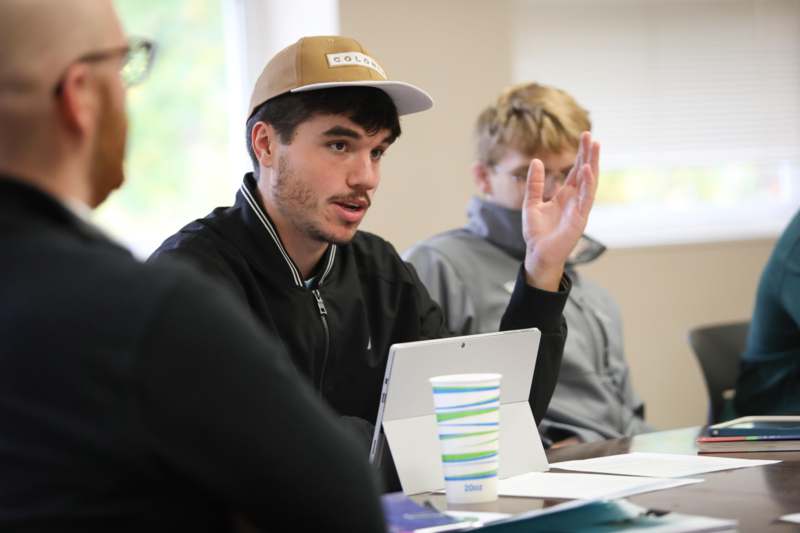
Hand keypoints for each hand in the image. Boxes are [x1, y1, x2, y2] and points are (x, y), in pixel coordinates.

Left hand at [522, 131, 599, 290]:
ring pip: (589, 182)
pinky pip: (585, 198)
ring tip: (594, 146)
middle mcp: (575, 200)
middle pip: (585, 173)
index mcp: (565, 195)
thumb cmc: (536, 232)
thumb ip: (535, 183)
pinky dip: (587, 183)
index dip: (580, 154)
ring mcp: (579, 208)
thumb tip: (536, 161)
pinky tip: (588, 169)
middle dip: (589, 154)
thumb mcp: (531, 203)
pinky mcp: (579, 219)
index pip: (576, 171)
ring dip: (593, 164)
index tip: (585, 136)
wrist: (537, 253)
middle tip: (591, 135)